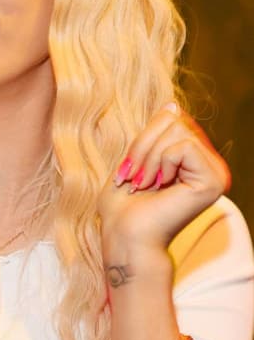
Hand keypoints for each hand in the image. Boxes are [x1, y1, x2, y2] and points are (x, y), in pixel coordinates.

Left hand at [98, 102, 229, 251]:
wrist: (124, 236)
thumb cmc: (123, 204)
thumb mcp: (136, 156)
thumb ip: (155, 131)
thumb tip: (173, 103)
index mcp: (193, 159)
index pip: (171, 116)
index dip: (144, 137)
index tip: (129, 170)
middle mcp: (210, 164)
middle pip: (175, 119)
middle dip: (143, 146)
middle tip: (134, 178)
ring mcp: (216, 173)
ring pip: (178, 130)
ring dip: (148, 157)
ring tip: (143, 184)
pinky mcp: (214, 181)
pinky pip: (184, 146)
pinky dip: (161, 163)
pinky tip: (157, 186)